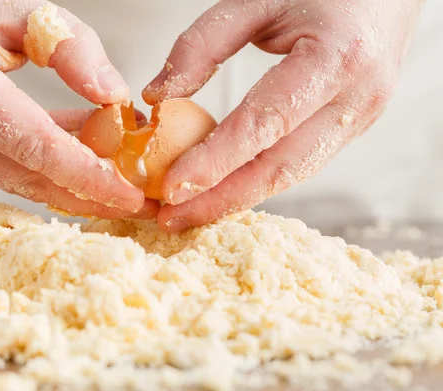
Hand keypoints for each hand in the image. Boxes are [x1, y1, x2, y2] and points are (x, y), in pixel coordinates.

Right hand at [0, 0, 158, 219]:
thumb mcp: (16, 5)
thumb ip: (70, 47)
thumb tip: (114, 95)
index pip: (33, 146)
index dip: (86, 176)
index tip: (129, 194)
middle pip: (25, 178)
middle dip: (86, 198)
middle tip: (136, 206)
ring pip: (14, 177)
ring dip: (68, 186)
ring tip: (117, 188)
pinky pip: (0, 163)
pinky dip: (43, 166)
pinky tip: (81, 158)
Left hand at [143, 0, 421, 231]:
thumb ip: (204, 44)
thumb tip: (158, 96)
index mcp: (336, 58)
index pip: (264, 125)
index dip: (215, 162)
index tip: (171, 188)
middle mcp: (356, 99)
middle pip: (281, 169)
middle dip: (222, 201)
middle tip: (173, 220)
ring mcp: (360, 118)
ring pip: (292, 175)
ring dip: (237, 198)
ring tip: (190, 212)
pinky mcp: (352, 127)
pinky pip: (300, 163)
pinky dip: (259, 181)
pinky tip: (225, 189)